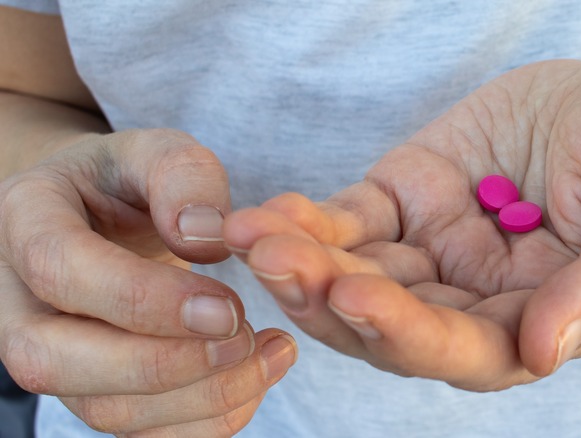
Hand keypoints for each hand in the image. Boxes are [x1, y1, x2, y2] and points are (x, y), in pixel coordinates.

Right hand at [0, 129, 296, 434]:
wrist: (107, 219)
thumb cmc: (131, 182)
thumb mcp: (157, 151)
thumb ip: (182, 177)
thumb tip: (204, 237)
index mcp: (26, 223)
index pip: (61, 271)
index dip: (144, 299)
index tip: (228, 304)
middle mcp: (18, 302)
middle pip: (57, 361)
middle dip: (165, 362)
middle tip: (246, 336)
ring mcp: (51, 354)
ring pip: (103, 410)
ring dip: (198, 398)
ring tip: (271, 355)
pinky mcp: (93, 388)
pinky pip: (139, 432)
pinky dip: (204, 421)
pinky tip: (255, 379)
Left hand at [224, 59, 580, 390]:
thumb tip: (548, 351)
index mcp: (535, 320)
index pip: (464, 350)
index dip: (407, 334)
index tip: (355, 298)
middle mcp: (473, 299)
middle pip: (389, 324)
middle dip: (328, 298)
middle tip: (276, 261)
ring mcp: (433, 252)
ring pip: (357, 275)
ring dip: (302, 261)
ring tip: (254, 235)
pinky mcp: (404, 201)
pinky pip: (348, 221)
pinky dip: (307, 220)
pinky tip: (268, 213)